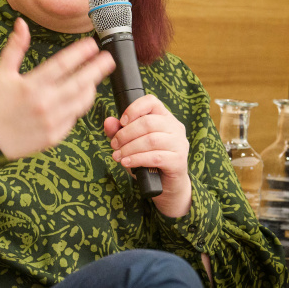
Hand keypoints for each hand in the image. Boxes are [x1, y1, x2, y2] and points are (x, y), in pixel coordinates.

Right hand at [0, 17, 114, 158]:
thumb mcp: (0, 73)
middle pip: (79, 82)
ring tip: (95, 79)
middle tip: (109, 59)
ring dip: (91, 88)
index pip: (63, 64)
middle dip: (97, 69)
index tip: (92, 44)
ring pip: (81, 102)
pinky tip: (79, 100)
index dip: (80, 53)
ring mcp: (51, 122)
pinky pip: (73, 120)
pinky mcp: (53, 137)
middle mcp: (45, 103)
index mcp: (31, 85)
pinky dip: (78, 108)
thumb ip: (15, 48)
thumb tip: (21, 24)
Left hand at [104, 94, 190, 216]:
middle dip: (125, 134)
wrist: (165, 186)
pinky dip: (137, 159)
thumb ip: (118, 131)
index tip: (121, 122)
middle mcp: (175, 127)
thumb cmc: (148, 160)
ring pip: (151, 140)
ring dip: (129, 148)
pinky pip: (155, 157)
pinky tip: (126, 162)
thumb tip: (108, 121)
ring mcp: (179, 144)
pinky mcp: (179, 161)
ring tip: (117, 156)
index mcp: (164, 117)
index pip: (151, 101)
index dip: (133, 109)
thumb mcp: (130, 143)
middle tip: (114, 145)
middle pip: (147, 122)